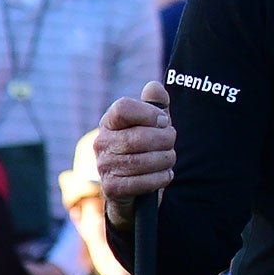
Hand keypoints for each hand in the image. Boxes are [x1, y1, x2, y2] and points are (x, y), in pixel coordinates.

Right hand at [95, 82, 174, 226]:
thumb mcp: (153, 123)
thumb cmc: (146, 146)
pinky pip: (143, 181)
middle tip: (171, 142)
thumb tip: (154, 87)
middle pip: (138, 137)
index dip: (150, 113)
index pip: (124, 108)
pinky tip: (165, 174)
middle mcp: (101, 142)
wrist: (135, 185)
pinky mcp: (112, 187)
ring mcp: (104, 166)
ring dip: (166, 160)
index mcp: (110, 121)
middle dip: (165, 140)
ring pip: (143, 161)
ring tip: (169, 158)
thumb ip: (156, 104)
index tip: (164, 121)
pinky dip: (161, 178)